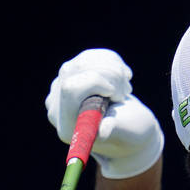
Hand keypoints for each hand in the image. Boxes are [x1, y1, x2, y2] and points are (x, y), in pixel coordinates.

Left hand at [45, 49, 163, 178]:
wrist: (130, 127)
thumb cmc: (131, 133)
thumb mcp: (128, 133)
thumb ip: (114, 129)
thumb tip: (103, 132)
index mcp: (67, 127)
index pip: (70, 88)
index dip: (96, 82)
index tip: (117, 95)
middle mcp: (57, 106)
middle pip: (76, 69)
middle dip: (109, 74)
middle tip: (127, 92)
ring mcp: (61, 87)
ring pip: (84, 60)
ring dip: (114, 68)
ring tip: (126, 89)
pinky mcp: (72, 73)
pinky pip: (89, 56)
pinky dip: (111, 61)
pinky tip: (121, 78)